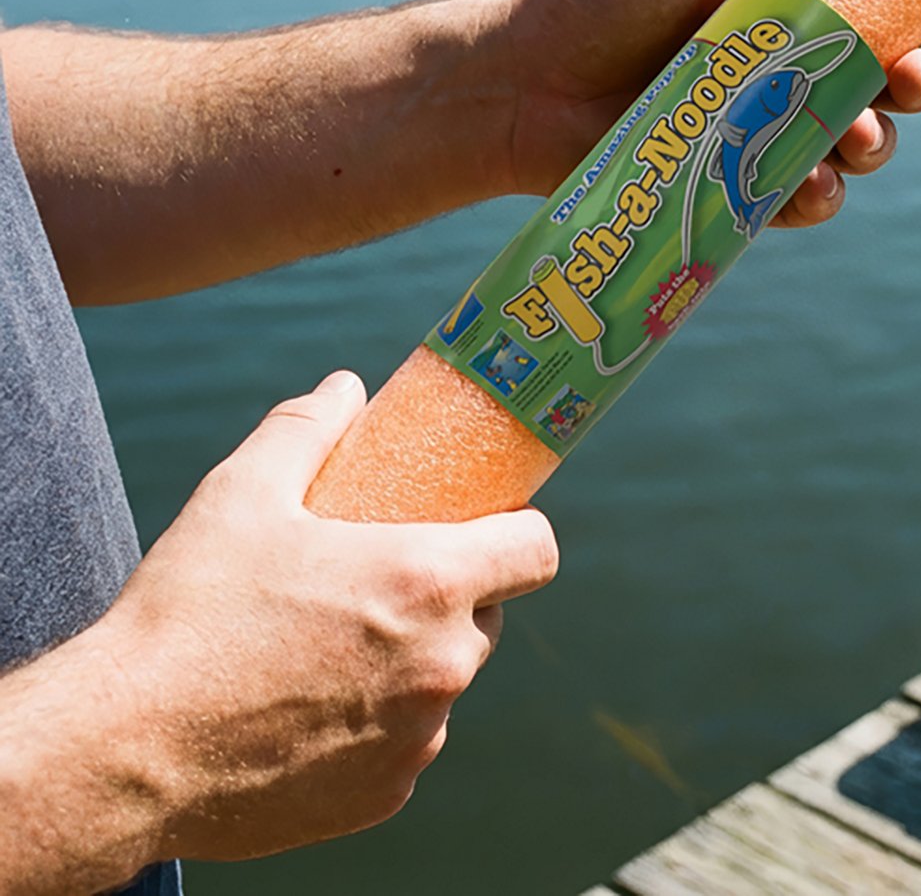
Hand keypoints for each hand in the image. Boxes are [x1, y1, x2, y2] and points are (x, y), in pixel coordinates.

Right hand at [101, 372, 558, 860]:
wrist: (120, 754)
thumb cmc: (188, 614)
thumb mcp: (243, 493)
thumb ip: (307, 429)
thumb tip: (344, 388)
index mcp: (427, 583)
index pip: (536, 550)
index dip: (518, 530)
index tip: (483, 525)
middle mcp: (442, 666)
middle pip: (487, 614)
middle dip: (450, 594)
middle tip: (379, 580)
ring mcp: (417, 739)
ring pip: (443, 681)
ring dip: (411, 661)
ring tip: (330, 646)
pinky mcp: (383, 795)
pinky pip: (405, 743)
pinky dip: (376, 723)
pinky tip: (308, 708)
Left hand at [499, 0, 920, 225]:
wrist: (517, 83)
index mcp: (786, 2)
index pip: (884, 5)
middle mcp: (786, 67)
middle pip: (886, 79)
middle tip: (913, 78)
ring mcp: (763, 128)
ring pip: (855, 142)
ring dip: (875, 141)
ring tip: (853, 134)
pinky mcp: (734, 185)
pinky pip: (798, 198)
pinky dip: (814, 196)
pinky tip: (810, 185)